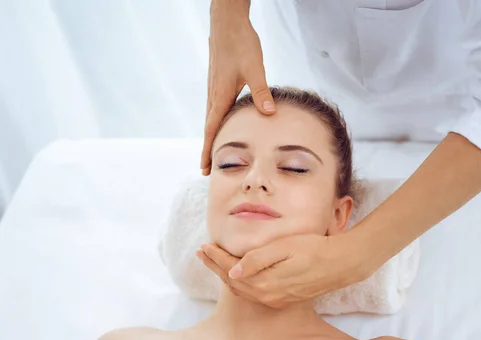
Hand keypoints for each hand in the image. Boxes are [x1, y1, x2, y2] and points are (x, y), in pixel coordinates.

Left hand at [196, 234, 367, 308]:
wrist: (341, 264)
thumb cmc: (314, 249)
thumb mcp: (285, 247)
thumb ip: (258, 259)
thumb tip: (234, 271)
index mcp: (265, 282)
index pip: (232, 270)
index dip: (216, 257)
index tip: (204, 245)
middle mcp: (268, 296)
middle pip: (233, 282)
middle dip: (215, 266)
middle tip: (201, 252)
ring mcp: (276, 300)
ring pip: (242, 290)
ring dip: (225, 275)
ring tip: (213, 262)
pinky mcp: (283, 299)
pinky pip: (253, 294)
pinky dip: (240, 284)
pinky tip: (237, 275)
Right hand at [202, 2, 275, 175]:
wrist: (227, 23)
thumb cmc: (240, 43)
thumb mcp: (255, 68)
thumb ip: (261, 92)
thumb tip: (269, 113)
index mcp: (220, 96)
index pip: (211, 130)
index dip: (207, 150)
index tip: (204, 167)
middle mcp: (214, 95)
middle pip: (208, 129)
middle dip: (206, 149)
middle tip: (206, 169)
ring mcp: (214, 89)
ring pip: (211, 119)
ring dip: (210, 137)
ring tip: (212, 152)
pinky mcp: (217, 82)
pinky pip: (214, 109)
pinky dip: (214, 123)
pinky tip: (221, 124)